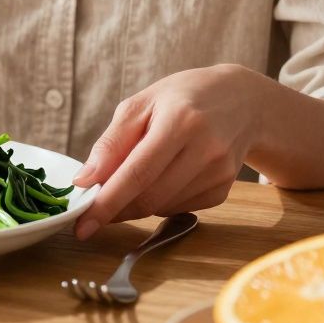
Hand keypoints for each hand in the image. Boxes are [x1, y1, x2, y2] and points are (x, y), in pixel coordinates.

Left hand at [72, 64, 266, 239]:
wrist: (241, 100)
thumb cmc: (181, 98)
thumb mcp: (140, 104)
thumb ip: (111, 143)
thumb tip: (85, 180)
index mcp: (180, 121)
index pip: (136, 173)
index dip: (107, 203)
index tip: (82, 225)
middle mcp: (205, 149)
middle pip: (149, 197)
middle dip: (115, 208)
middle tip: (93, 209)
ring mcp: (219, 172)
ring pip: (162, 207)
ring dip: (136, 204)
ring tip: (131, 178)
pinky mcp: (224, 189)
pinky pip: (178, 208)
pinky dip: (159, 201)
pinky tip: (162, 177)